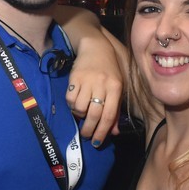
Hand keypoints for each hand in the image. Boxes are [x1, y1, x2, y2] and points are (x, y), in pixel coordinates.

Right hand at [54, 5, 125, 146]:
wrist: (96, 46)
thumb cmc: (109, 70)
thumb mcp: (118, 88)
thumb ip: (116, 110)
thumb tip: (114, 132)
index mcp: (116, 87)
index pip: (109, 115)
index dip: (103, 132)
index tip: (98, 143)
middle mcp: (102, 84)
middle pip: (94, 114)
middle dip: (90, 130)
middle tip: (87, 136)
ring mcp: (87, 80)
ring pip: (80, 108)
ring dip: (80, 116)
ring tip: (82, 114)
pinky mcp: (74, 77)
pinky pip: (70, 99)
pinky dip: (72, 106)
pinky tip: (75, 104)